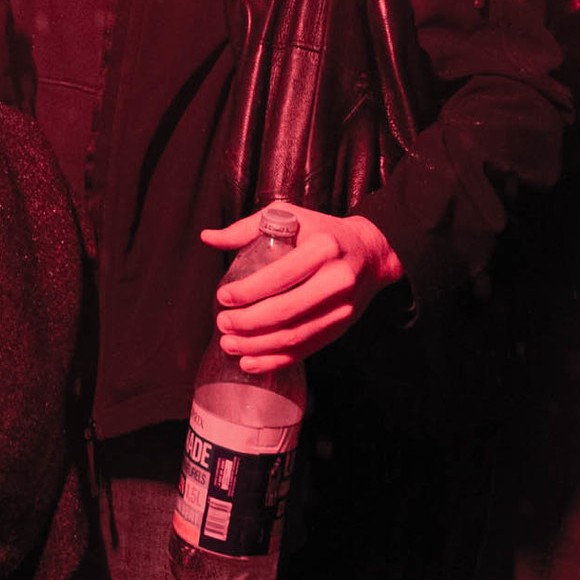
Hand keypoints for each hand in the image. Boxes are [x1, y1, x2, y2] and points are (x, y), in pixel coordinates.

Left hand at [201, 206, 402, 371]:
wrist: (371, 254)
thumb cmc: (322, 232)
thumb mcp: (289, 218)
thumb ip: (246, 228)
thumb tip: (208, 238)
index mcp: (323, 248)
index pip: (280, 275)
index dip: (248, 291)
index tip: (223, 297)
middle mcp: (337, 280)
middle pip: (287, 311)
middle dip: (249, 323)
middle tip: (223, 324)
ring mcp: (342, 308)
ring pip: (295, 336)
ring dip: (258, 346)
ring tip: (230, 345)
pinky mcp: (341, 327)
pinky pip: (305, 349)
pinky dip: (275, 360)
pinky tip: (251, 361)